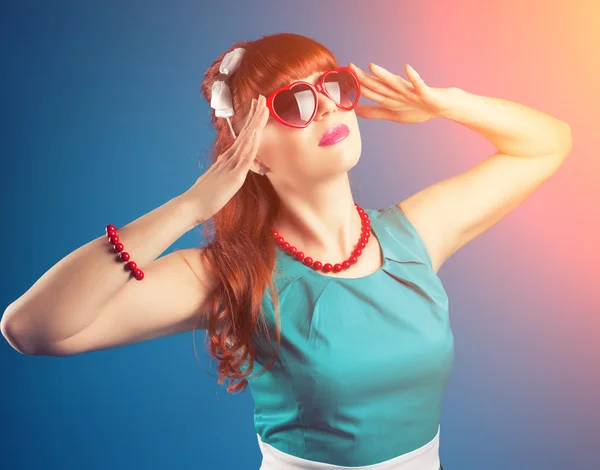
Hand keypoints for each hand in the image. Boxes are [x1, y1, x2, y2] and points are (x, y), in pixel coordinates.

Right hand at [181, 94, 269, 224]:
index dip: (251, 121)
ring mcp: (232, 165)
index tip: (257, 108)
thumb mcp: (216, 178)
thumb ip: (221, 169)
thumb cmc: (203, 196)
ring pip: (247, 140)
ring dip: (255, 123)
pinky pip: (244, 158)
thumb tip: (223, 161)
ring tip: (262, 107)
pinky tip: (254, 132)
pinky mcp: (234, 176)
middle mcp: (230, 158)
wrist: (191, 205)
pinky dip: (250, 144)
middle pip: (246, 132)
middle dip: (255, 115)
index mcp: (228, 159)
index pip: (243, 136)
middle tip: (262, 97)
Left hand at [348, 62, 453, 123]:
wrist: (440, 106)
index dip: (354, 86)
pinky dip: (413, 77)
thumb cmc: (416, 108)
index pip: (368, 90)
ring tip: (372, 66)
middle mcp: (397, 91)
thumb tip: (355, 110)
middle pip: (377, 85)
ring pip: (395, 83)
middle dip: (364, 78)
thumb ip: (373, 112)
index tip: (340, 80)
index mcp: (388, 96)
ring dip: (384, 75)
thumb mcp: (391, 113)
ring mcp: (410, 90)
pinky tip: (407, 68)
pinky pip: (418, 83)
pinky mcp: (424, 91)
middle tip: (349, 66)